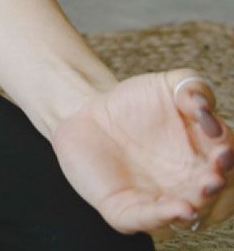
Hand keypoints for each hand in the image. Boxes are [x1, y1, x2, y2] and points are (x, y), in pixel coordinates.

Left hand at [51, 71, 232, 240]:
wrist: (87, 116)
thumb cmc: (135, 104)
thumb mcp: (166, 86)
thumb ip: (192, 88)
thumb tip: (204, 106)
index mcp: (206, 159)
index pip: (229, 165)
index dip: (229, 159)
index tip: (222, 148)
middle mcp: (190, 186)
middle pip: (217, 196)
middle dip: (219, 189)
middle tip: (214, 176)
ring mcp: (161, 200)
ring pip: (190, 215)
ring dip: (199, 207)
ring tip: (200, 194)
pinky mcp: (127, 210)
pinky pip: (147, 220)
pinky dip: (164, 217)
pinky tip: (179, 209)